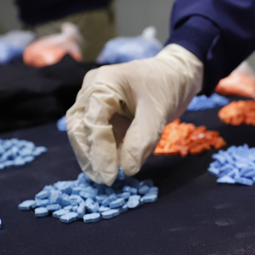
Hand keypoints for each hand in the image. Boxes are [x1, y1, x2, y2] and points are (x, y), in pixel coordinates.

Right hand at [66, 44, 202, 184]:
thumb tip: (127, 170)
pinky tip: (111, 168)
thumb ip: (142, 139)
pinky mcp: (103, 114)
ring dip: (92, 156)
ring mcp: (94, 102)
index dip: (99, 151)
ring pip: (84, 133)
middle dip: (89, 155)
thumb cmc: (166, 85)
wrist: (176, 74)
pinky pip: (98, 135)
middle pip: (79, 127)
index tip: (110, 176)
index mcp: (102, 83)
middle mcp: (91, 91)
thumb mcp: (157, 111)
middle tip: (104, 180)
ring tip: (105, 178)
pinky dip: (103, 152)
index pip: (93, 120)